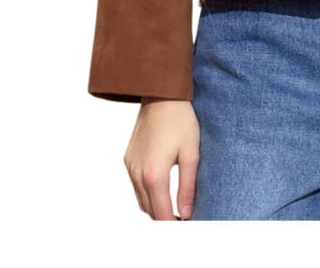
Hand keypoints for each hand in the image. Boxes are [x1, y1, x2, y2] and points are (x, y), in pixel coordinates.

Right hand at [123, 98, 200, 219]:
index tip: (185, 225)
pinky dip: (147, 192)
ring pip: (140, 199)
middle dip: (164, 218)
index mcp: (154, 174)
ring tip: (173, 204)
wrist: (161, 94)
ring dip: (155, 206)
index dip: (173, 225)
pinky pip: (135, 184)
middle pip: (149, 210)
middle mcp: (137, 173)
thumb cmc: (180, 120)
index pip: (161, 214)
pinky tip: (161, 185)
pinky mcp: (128, 158)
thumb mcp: (191, 153)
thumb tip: (186, 213)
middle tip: (182, 217)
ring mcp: (130, 166)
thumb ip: (187, 187)